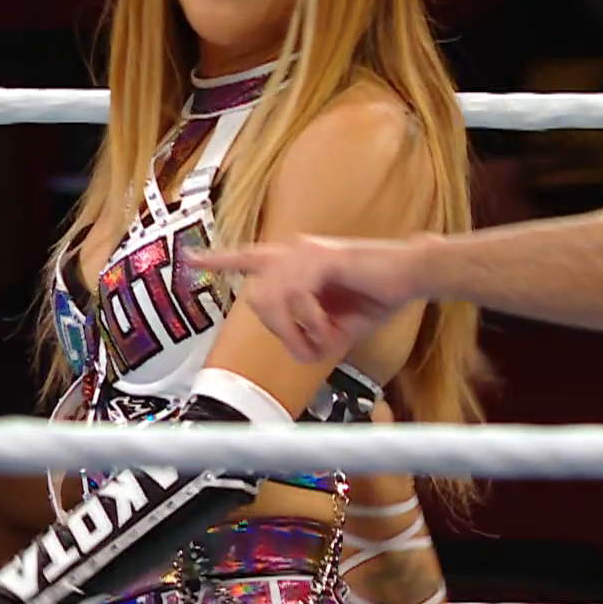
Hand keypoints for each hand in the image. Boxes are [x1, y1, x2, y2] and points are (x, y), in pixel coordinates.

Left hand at [189, 235, 423, 363]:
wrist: (410, 277)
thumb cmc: (375, 296)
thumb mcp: (335, 325)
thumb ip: (311, 335)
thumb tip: (301, 352)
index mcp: (293, 262)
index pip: (247, 258)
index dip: (219, 260)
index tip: (192, 259)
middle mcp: (293, 251)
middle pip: (257, 300)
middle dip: (281, 333)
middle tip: (313, 348)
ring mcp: (305, 251)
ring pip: (271, 302)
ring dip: (296, 334)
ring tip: (324, 343)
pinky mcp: (322, 257)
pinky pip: (297, 298)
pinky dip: (312, 324)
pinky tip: (332, 332)